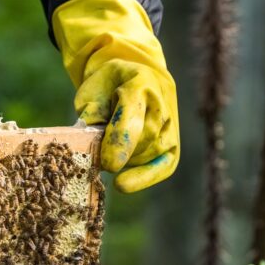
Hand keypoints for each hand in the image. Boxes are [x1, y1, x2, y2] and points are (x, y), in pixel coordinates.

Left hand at [52, 0, 178, 192]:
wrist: (136, 79)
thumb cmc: (108, 87)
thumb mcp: (93, 89)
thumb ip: (92, 110)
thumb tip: (92, 137)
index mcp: (140, 81)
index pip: (132, 114)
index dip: (121, 140)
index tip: (109, 164)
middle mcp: (161, 103)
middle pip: (141, 139)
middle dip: (118, 152)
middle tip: (95, 154)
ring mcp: (170, 125)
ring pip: (148, 153)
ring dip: (125, 160)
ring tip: (108, 150)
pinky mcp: (172, 146)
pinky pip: (163, 166)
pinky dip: (144, 178)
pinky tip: (124, 185)